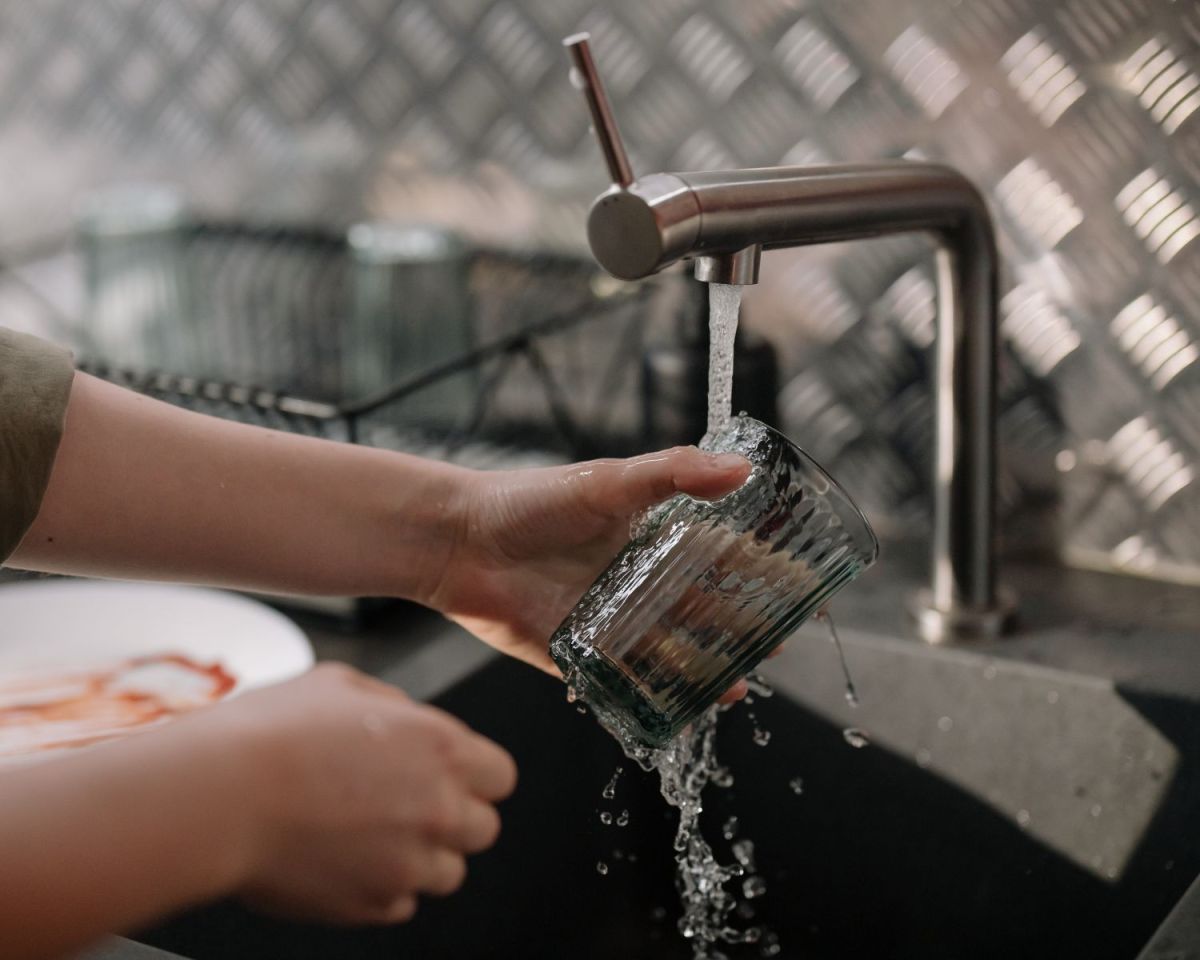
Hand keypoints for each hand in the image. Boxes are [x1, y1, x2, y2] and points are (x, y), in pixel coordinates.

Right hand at [213, 663, 516, 923]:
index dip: (476, 775)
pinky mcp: (371, 905)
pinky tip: (344, 860)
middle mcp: (439, 809)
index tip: (450, 776)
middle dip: (454, 818)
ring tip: (369, 835)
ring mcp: (408, 864)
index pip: (501, 775)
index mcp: (442, 748)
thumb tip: (407, 720)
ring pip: (449, 873)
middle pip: (483, 829)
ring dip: (420, 857)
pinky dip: (381, 888)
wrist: (218, 796)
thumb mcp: (341, 685)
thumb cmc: (271, 733)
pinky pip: (400, 904)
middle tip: (407, 806)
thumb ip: (393, 705)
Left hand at [428, 446, 752, 699]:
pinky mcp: (580, 657)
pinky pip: (626, 683)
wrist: (458, 542)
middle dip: (743, 628)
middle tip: (782, 643)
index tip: (800, 582)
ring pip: (672, 650)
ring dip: (708, 667)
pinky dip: (657, 697)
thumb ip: (673, 474)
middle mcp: (635, 581)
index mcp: (648, 536)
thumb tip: (742, 469)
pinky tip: (685, 709)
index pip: (718, 554)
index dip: (758, 569)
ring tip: (743, 683)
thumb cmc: (528, 501)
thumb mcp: (606, 481)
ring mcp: (610, 621)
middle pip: (703, 609)